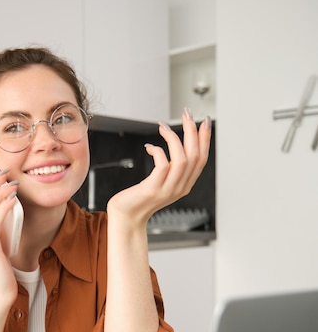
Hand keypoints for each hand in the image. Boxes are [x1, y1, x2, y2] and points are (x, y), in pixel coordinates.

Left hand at [106, 108, 210, 225]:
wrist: (126, 217)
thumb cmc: (139, 198)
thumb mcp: (161, 181)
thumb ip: (171, 167)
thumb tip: (175, 143)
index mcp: (185, 184)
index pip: (202, 158)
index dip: (205, 139)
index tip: (203, 121)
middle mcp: (180, 187)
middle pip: (194, 155)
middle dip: (192, 131)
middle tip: (186, 114)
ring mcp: (168, 189)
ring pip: (182, 159)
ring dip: (174, 138)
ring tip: (163, 127)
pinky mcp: (153, 189)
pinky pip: (163, 166)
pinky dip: (158, 152)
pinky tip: (150, 147)